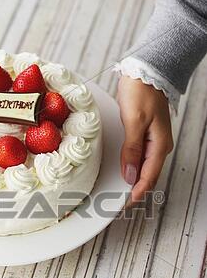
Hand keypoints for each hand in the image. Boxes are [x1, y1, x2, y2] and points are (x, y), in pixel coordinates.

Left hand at [117, 76, 172, 203]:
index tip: (123, 205)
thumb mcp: (134, 121)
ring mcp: (152, 140)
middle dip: (135, 190)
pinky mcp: (143, 134)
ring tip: (118, 190)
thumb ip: (132, 149)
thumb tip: (130, 175)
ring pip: (143, 167)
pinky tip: (122, 170)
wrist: (144, 72)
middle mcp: (158, 146)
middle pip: (147, 175)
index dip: (137, 193)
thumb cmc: (141, 93)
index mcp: (159, 145)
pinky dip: (130, 166)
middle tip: (117, 202)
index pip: (148, 177)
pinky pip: (138, 156)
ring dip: (132, 179)